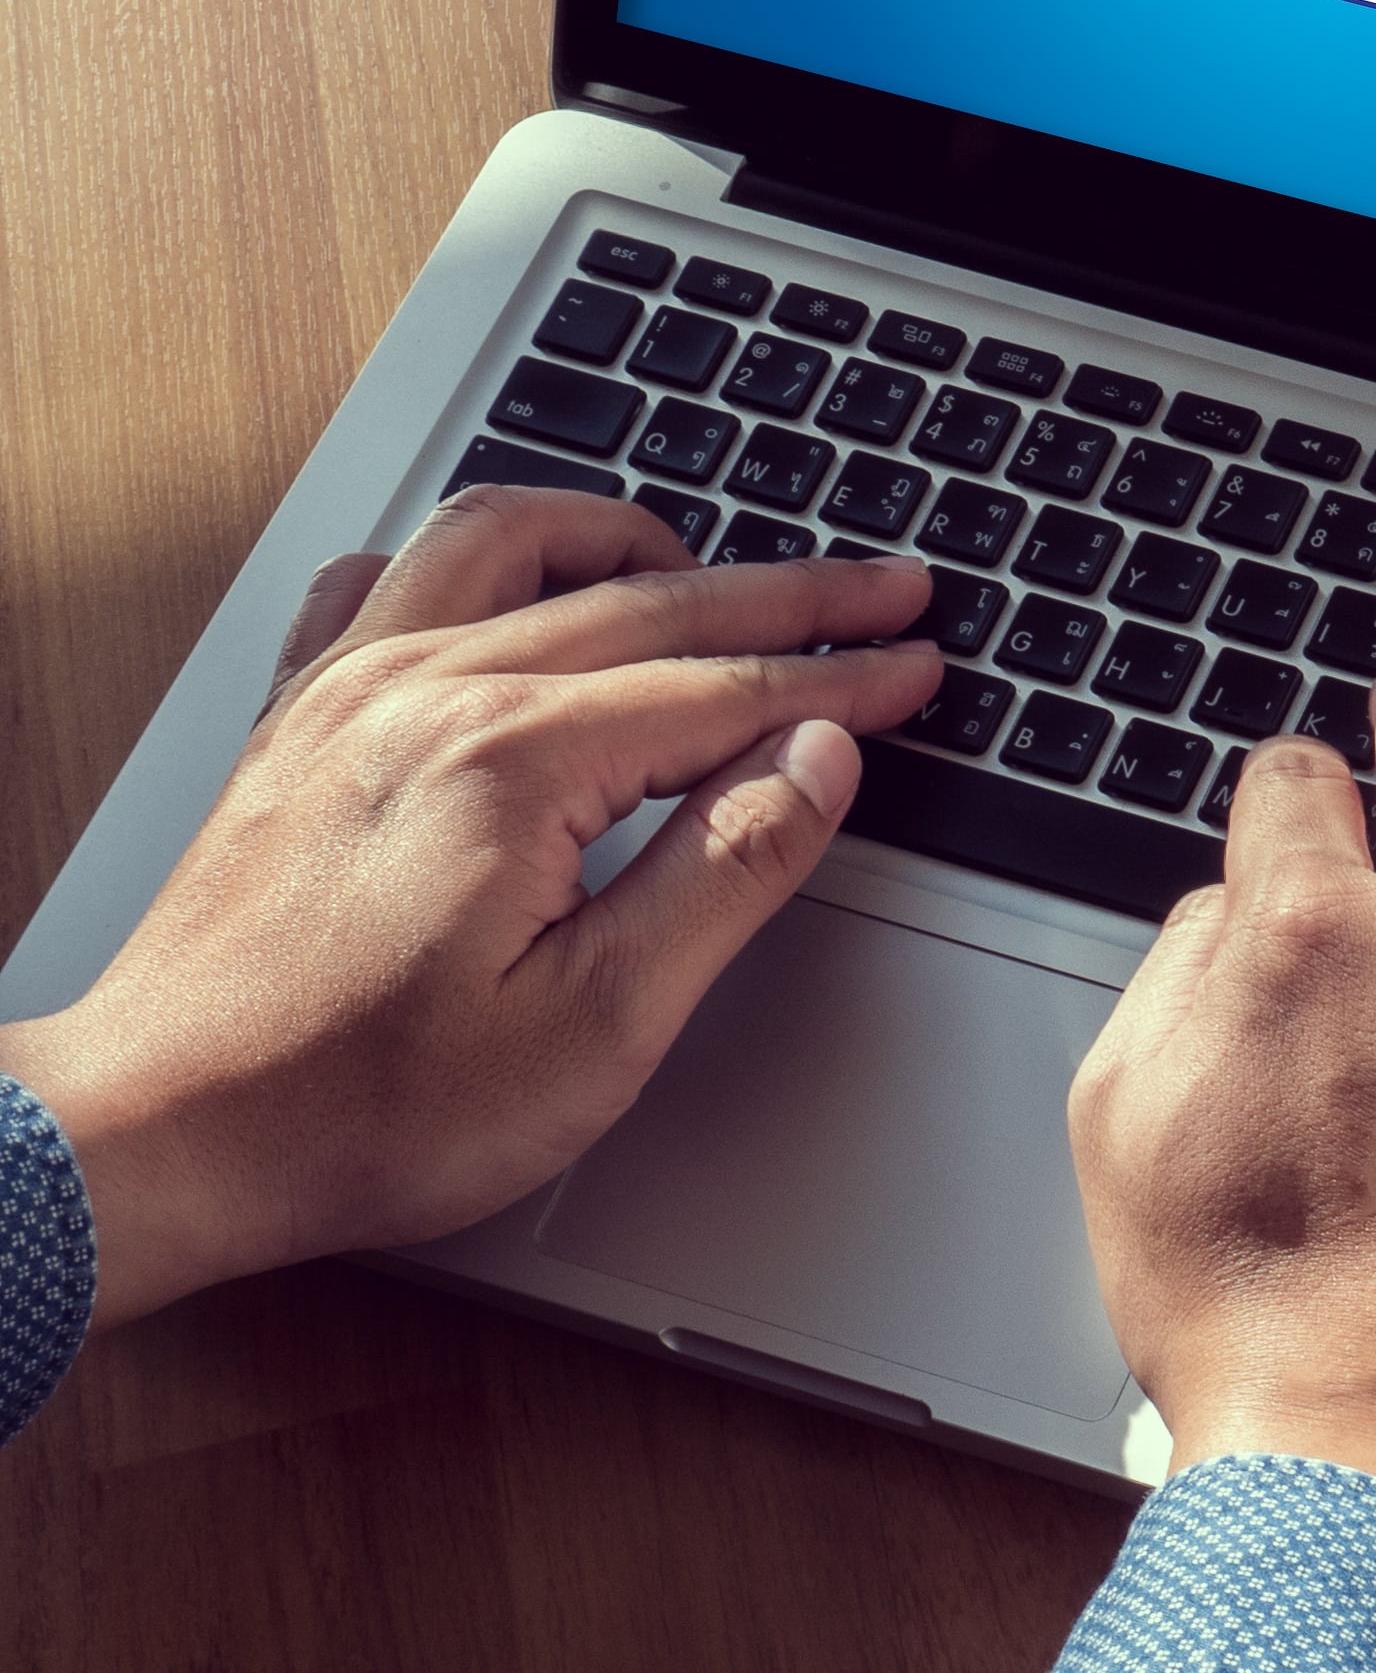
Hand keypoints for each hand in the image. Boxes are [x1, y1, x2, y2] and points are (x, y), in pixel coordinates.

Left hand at [0, 490, 944, 1325]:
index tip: (920, 663)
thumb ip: (724, 873)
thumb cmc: (361, 1108)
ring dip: (628, 536)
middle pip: (650, 598)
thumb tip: (818, 759)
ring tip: (708, 561)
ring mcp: (346, 691)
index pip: (727, 687)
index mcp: (514, 761)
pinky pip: (387, 575)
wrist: (158, 1136)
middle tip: (887, 586)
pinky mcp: (296, 720)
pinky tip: (510, 594)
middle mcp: (425, 691)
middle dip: (792, 590)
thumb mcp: (596, 1025)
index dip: (845, 676)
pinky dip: (474, 561)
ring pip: (508, 543)